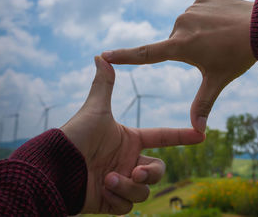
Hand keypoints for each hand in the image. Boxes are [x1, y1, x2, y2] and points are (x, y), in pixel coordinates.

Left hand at [61, 56, 203, 214]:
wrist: (56, 166)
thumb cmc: (76, 135)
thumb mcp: (95, 110)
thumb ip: (103, 84)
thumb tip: (100, 55)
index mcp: (130, 140)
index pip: (162, 137)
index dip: (181, 136)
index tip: (201, 134)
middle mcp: (128, 161)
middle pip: (157, 171)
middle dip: (149, 173)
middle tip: (135, 172)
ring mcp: (121, 182)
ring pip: (143, 192)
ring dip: (128, 186)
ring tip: (108, 179)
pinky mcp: (111, 201)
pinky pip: (127, 207)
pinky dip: (118, 199)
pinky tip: (102, 190)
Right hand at [101, 0, 255, 132]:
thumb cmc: (238, 56)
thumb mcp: (217, 81)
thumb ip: (203, 104)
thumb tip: (198, 132)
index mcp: (180, 46)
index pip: (145, 54)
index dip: (124, 56)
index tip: (104, 54)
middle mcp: (181, 25)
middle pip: (176, 43)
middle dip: (189, 50)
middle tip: (212, 51)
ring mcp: (191, 9)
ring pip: (187, 28)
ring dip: (198, 34)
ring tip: (219, 37)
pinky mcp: (201, 0)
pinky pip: (197, 14)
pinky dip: (205, 20)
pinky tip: (220, 24)